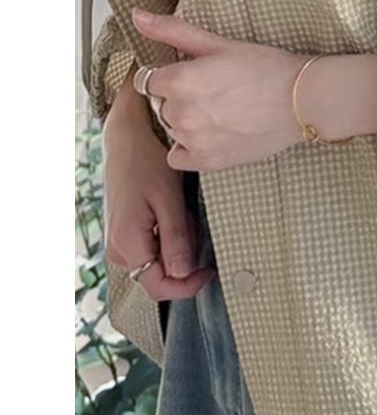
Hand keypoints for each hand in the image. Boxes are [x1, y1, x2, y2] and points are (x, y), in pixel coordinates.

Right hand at [102, 75, 216, 299]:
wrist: (125, 137)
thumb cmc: (146, 161)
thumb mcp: (168, 199)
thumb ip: (176, 240)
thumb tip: (184, 275)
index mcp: (127, 244)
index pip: (159, 286)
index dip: (188, 285)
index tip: (210, 271)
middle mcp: (118, 249)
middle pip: (159, 273)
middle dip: (184, 254)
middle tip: (192, 220)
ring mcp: (119, 241)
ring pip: (157, 258)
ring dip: (177, 241)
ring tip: (181, 209)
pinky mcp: (124, 231)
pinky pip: (151, 244)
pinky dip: (168, 231)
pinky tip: (171, 208)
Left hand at [131, 7, 327, 169]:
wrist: (301, 100)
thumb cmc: (266, 67)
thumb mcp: (219, 43)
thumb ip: (172, 31)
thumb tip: (137, 16)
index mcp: (179, 80)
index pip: (147, 80)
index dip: (168, 75)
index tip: (192, 75)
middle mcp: (180, 112)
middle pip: (161, 104)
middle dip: (179, 97)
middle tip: (215, 91)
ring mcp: (192, 140)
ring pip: (172, 128)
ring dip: (187, 120)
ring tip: (223, 110)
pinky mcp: (208, 161)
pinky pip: (178, 156)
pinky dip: (190, 147)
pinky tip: (215, 133)